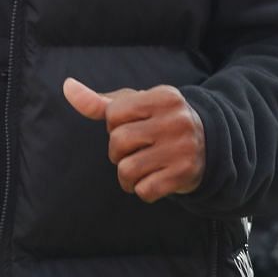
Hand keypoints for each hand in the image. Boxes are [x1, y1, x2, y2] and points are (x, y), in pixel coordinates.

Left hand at [62, 78, 204, 200]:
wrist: (210, 146)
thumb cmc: (160, 123)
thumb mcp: (136, 107)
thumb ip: (100, 102)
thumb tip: (67, 86)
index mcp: (163, 97)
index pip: (113, 113)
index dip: (114, 126)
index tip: (131, 127)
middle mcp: (176, 120)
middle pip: (118, 142)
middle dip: (118, 153)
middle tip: (134, 152)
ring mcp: (183, 148)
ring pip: (127, 170)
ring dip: (126, 177)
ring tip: (140, 170)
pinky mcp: (185, 174)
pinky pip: (145, 190)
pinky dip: (142, 190)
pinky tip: (153, 181)